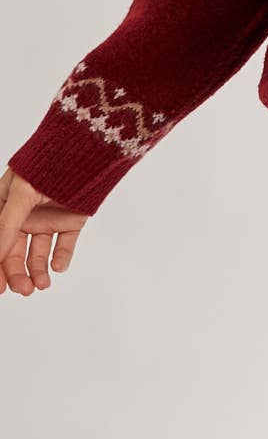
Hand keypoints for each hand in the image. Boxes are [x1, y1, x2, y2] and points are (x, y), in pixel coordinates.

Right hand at [0, 166, 89, 295]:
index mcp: (5, 205)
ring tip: (43, 284)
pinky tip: (59, 266)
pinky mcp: (70, 221)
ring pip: (38, 253)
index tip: (0, 288)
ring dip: (37, 270)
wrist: (87, 149)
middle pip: (15, 252)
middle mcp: (23, 215)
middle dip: (17, 274)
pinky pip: (64, 244)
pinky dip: (61, 257)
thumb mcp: (21, 192)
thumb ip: (6, 224)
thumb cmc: (47, 162)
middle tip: (25, 289)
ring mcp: (47, 218)